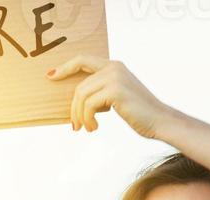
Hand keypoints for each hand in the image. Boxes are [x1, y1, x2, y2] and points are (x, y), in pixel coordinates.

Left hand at [45, 56, 174, 138]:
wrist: (159, 120)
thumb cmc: (138, 113)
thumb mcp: (116, 98)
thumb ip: (100, 92)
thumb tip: (77, 101)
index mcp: (114, 66)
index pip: (83, 60)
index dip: (65, 67)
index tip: (50, 76)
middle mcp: (114, 67)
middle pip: (79, 87)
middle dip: (74, 109)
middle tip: (75, 126)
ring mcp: (115, 77)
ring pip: (81, 96)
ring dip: (80, 116)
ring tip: (87, 129)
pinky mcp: (116, 90)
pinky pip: (89, 105)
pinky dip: (88, 120)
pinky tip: (94, 129)